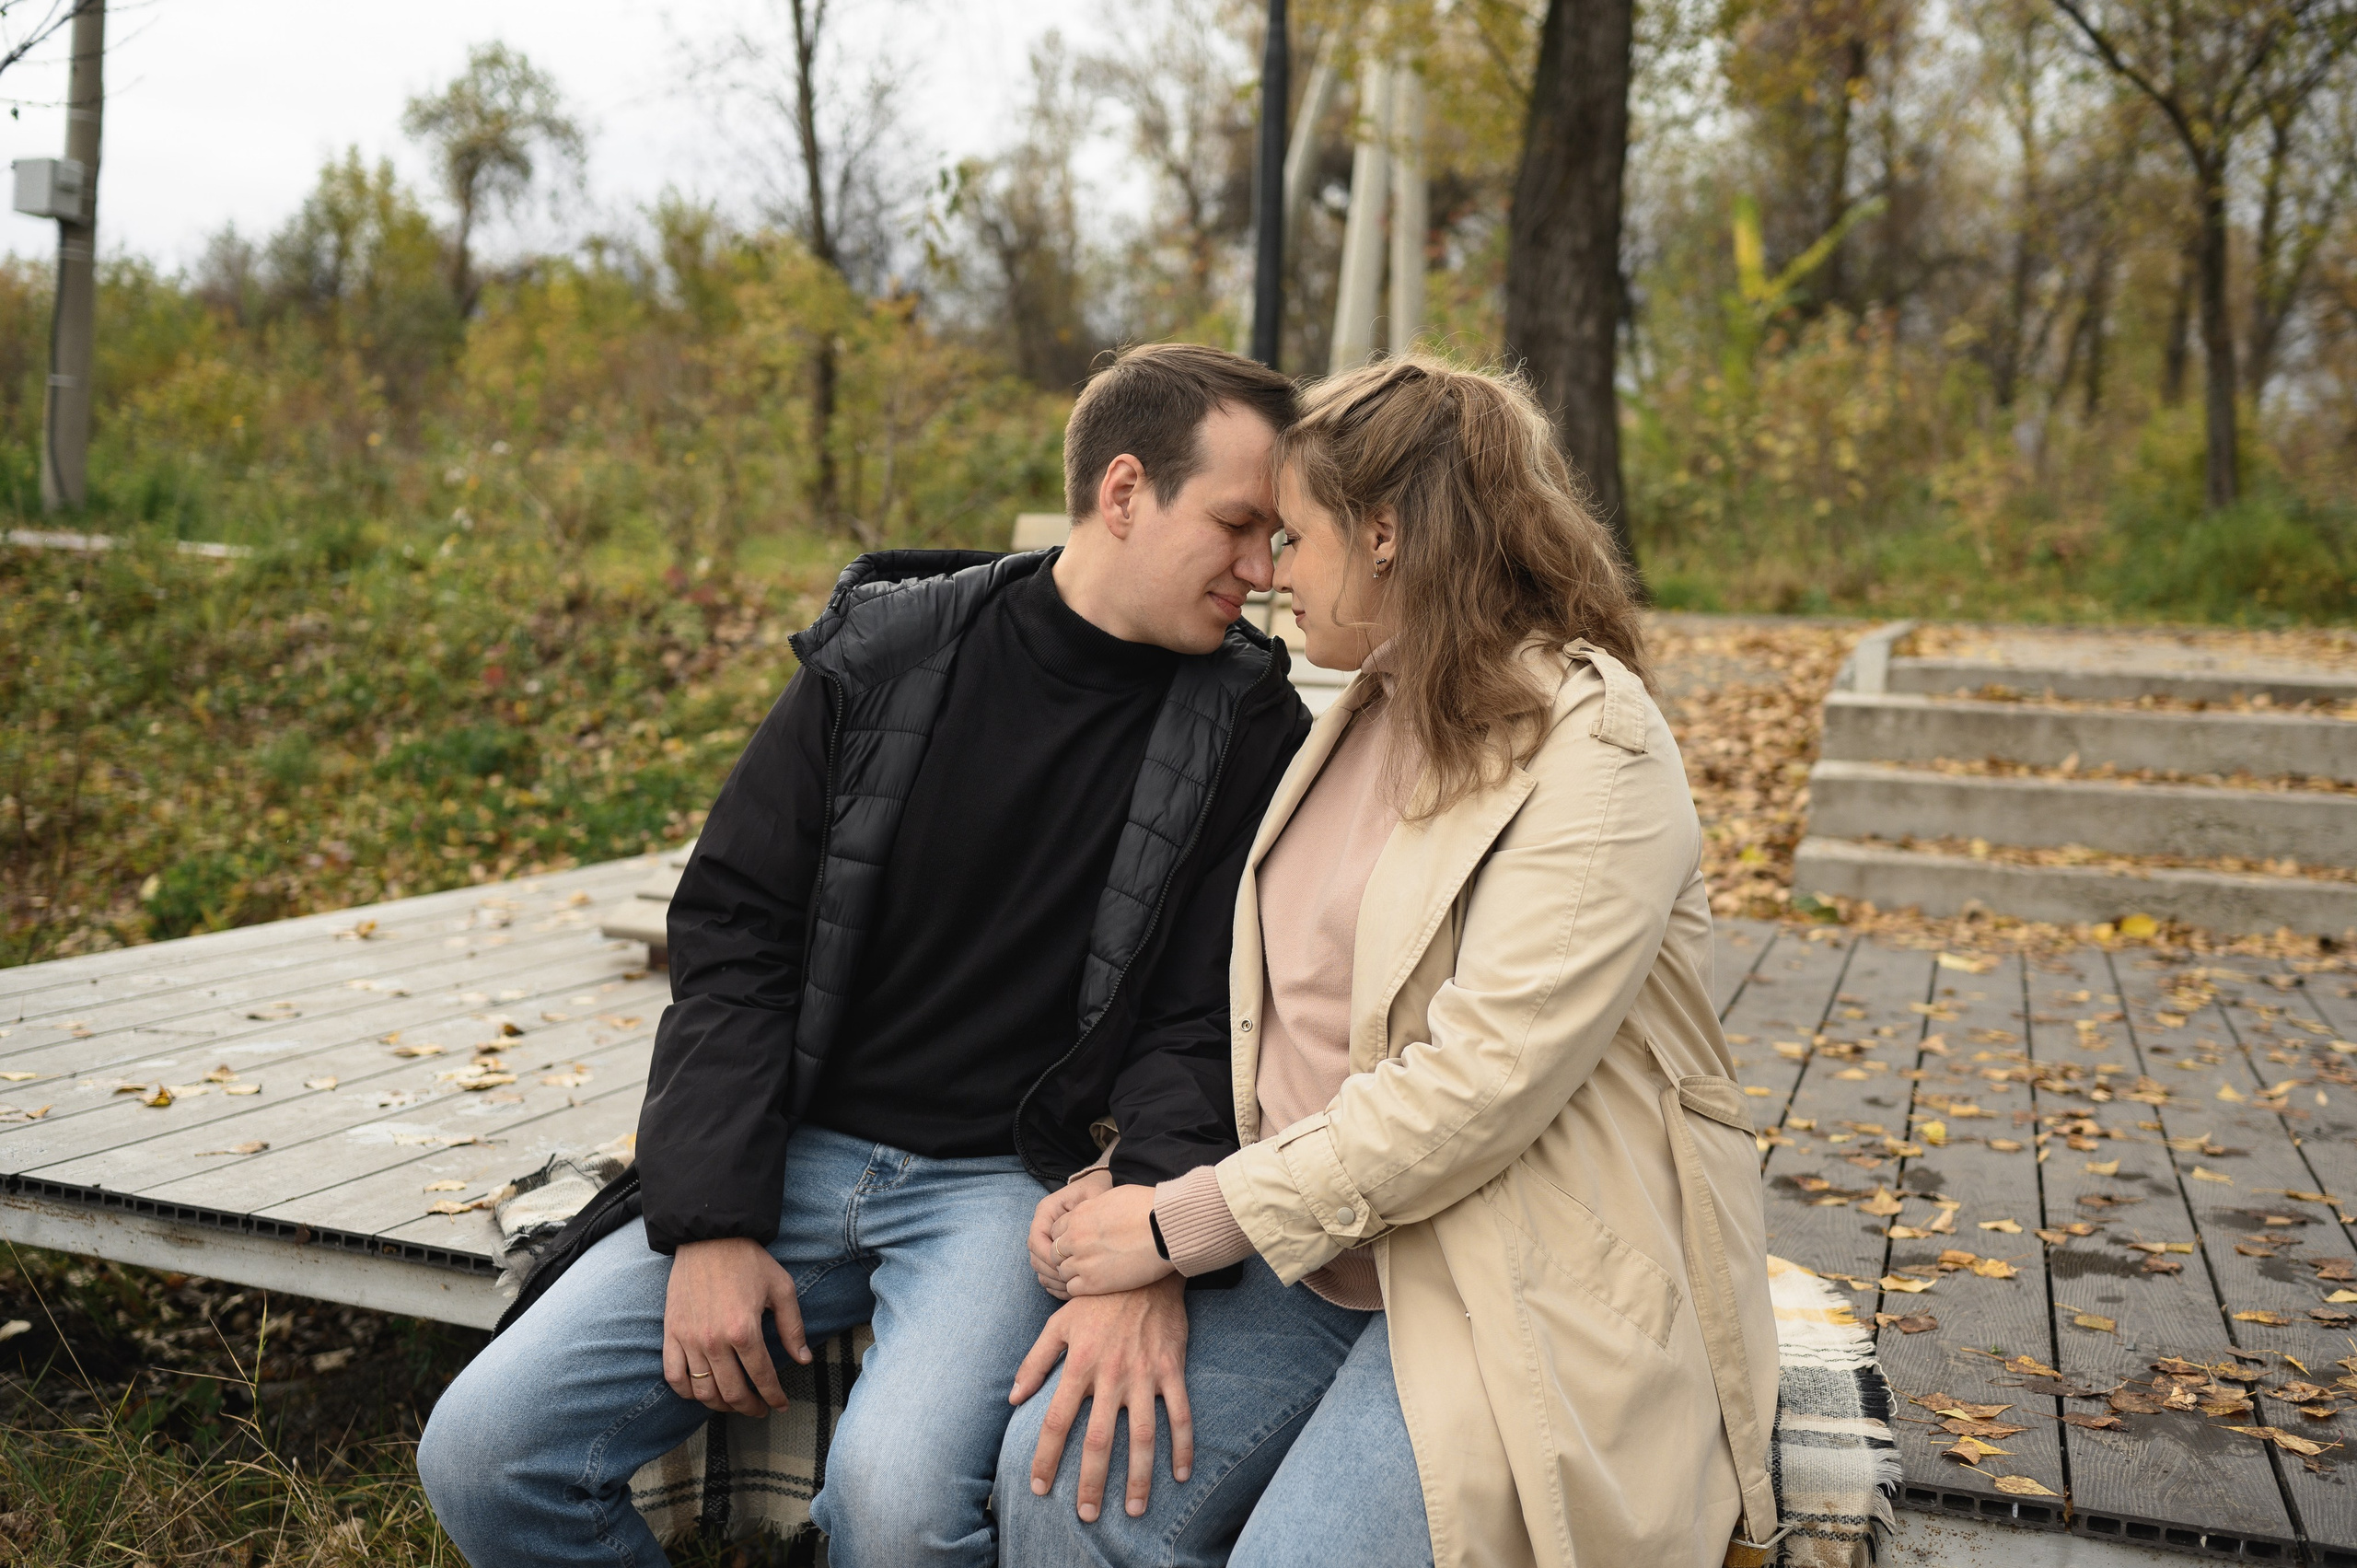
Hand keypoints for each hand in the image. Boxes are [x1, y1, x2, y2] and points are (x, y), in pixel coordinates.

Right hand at [662, 1237, 811, 1416]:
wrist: (708, 1237)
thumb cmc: (749, 1260)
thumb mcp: (781, 1288)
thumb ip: (792, 1327)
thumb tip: (803, 1360)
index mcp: (744, 1330)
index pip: (762, 1376)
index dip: (774, 1396)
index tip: (781, 1404)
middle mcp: (714, 1341)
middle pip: (732, 1391)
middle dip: (749, 1407)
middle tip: (760, 1409)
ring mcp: (689, 1339)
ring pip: (703, 1391)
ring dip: (721, 1405)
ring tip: (734, 1404)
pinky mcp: (671, 1333)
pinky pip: (674, 1376)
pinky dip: (686, 1392)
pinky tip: (701, 1393)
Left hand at [1010, 1277, 1192, 1521]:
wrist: (1145, 1268)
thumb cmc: (1097, 1297)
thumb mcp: (1058, 1323)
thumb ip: (1035, 1362)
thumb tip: (1015, 1398)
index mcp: (1079, 1365)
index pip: (1056, 1422)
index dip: (1045, 1457)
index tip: (1038, 1487)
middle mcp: (1110, 1376)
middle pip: (1097, 1440)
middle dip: (1089, 1482)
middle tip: (1085, 1514)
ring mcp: (1144, 1375)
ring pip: (1141, 1437)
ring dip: (1137, 1477)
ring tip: (1132, 1509)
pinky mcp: (1171, 1369)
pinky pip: (1180, 1414)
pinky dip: (1183, 1446)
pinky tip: (1181, 1475)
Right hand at [1032, 1168, 1112, 1297]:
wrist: (1101, 1188)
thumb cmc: (1099, 1190)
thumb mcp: (1095, 1194)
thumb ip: (1088, 1210)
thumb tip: (1082, 1237)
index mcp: (1046, 1211)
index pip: (1036, 1238)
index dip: (1048, 1255)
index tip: (1065, 1265)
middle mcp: (1042, 1226)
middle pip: (1035, 1256)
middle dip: (1051, 1272)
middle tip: (1071, 1282)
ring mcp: (1046, 1240)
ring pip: (1040, 1267)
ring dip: (1054, 1280)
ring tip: (1074, 1287)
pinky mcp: (1053, 1252)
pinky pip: (1047, 1273)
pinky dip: (1056, 1284)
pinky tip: (1073, 1289)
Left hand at [1051, 1182, 1174, 1296]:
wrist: (1165, 1229)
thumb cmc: (1148, 1208)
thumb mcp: (1113, 1198)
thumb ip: (1095, 1209)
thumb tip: (1095, 1213)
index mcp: (1078, 1215)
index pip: (1056, 1230)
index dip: (1067, 1238)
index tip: (1080, 1243)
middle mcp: (1075, 1238)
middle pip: (1055, 1252)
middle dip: (1066, 1256)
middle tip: (1085, 1260)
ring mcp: (1082, 1261)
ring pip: (1062, 1272)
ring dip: (1073, 1273)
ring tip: (1092, 1274)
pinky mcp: (1094, 1283)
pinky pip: (1072, 1289)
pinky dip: (1079, 1288)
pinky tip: (1095, 1285)